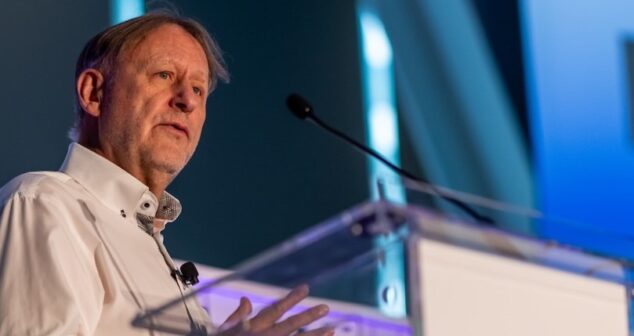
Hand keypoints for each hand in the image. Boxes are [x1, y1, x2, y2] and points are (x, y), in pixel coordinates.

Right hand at [216, 285, 332, 335]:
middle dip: (309, 316)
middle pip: (291, 325)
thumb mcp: (223, 330)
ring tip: (332, 330)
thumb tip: (246, 300)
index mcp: (252, 327)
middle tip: (326, 308)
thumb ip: (237, 316)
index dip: (291, 298)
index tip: (306, 288)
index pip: (275, 309)